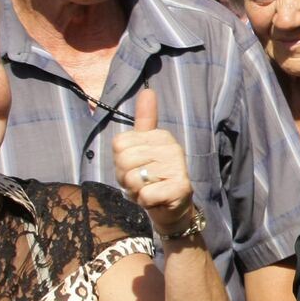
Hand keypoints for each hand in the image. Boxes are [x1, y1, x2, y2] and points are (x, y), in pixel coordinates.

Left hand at [112, 88, 194, 234]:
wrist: (172, 209)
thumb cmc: (152, 178)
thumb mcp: (142, 149)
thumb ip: (145, 121)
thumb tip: (148, 90)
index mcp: (160, 135)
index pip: (119, 145)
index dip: (120, 162)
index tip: (135, 168)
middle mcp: (172, 147)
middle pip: (124, 160)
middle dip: (126, 177)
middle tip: (141, 182)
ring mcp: (178, 167)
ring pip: (133, 178)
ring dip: (136, 191)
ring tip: (149, 190)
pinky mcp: (181, 187)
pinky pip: (146, 194)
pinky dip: (146, 202)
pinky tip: (157, 200)